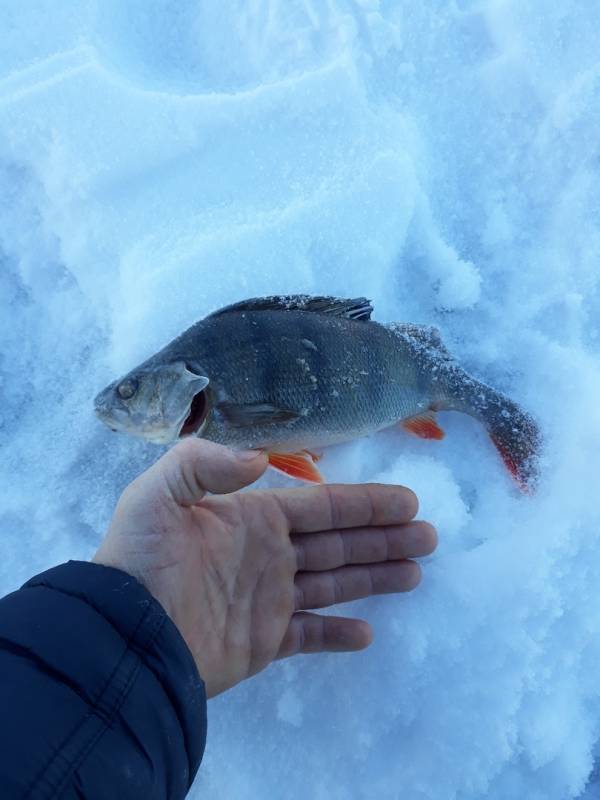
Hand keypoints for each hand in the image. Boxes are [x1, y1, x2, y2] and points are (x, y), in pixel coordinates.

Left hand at [93, 439, 436, 696]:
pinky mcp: (262, 641)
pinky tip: (368, 633)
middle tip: (430, 536)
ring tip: (416, 572)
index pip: (321, 506)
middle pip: (339, 541)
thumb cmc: (143, 561)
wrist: (123, 637)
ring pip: (334, 583)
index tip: (408, 501)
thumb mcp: (158, 494)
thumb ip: (205, 462)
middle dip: (384, 536)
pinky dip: (337, 635)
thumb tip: (260, 458)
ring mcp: (267, 599)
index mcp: (252, 518)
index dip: (365, 502)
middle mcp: (267, 554)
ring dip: (375, 577)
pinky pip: (308, 635)